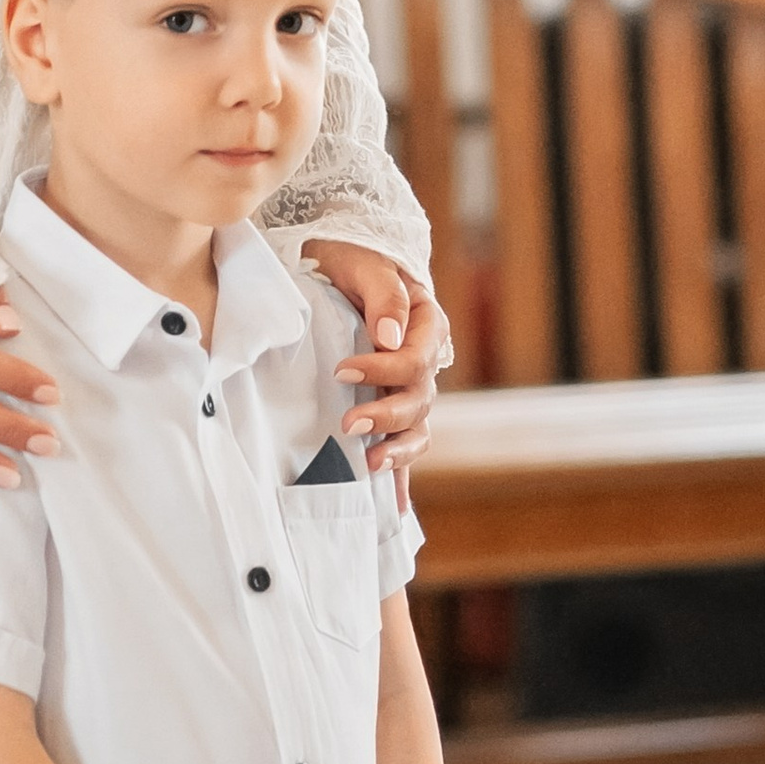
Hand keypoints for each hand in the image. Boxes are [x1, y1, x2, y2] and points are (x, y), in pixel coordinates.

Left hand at [300, 243, 445, 478]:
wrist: (338, 259)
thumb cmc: (351, 256)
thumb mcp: (365, 264)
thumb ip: (384, 298)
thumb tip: (391, 337)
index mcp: (426, 323)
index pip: (415, 359)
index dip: (383, 369)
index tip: (343, 369)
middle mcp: (424, 360)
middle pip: (418, 399)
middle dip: (385, 415)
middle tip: (348, 423)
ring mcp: (409, 387)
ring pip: (416, 427)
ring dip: (396, 450)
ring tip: (368, 464)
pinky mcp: (391, 405)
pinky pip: (404, 444)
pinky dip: (400, 474)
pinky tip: (391, 506)